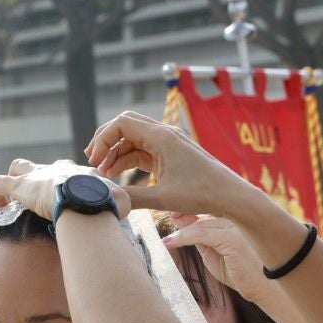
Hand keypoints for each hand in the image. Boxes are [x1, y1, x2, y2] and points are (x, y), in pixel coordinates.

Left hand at [0, 157, 131, 220]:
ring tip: (12, 204)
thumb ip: (121, 204)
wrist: (90, 200)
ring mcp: (38, 176)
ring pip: (18, 167)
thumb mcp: (119, 202)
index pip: (71, 173)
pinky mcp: (20, 186)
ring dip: (14, 183)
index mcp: (81, 173)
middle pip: (43, 166)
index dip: (67, 186)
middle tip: (38, 202)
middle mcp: (58, 169)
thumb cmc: (107, 203)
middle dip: (37, 179)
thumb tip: (127, 209)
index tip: (66, 205)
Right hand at [84, 112, 258, 218]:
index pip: (122, 123)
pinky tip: (117, 174)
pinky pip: (141, 150)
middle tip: (92, 160)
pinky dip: (127, 159)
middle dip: (105, 140)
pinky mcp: (169, 154)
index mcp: (162, 136)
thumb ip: (131, 197)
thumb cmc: (202, 194)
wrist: (230, 195)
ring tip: (103, 173)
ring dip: (115, 152)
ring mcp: (167, 143)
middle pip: (125, 124)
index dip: (103, 139)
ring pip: (132, 138)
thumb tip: (106, 199)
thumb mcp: (163, 198)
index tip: (94, 161)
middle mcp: (164, 134)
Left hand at [166, 216, 276, 306]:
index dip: (191, 210)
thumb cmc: (244, 276)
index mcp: (238, 221)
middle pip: (204, 217)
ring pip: (202, 225)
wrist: (270, 289)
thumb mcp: (219, 257)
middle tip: (169, 215)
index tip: (174, 212)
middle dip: (184, 216)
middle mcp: (238, 221)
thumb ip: (204, 243)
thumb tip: (184, 233)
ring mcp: (236, 228)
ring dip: (181, 231)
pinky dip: (183, 237)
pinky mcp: (232, 240)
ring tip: (167, 239)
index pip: (211, 212)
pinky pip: (202, 235)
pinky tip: (170, 241)